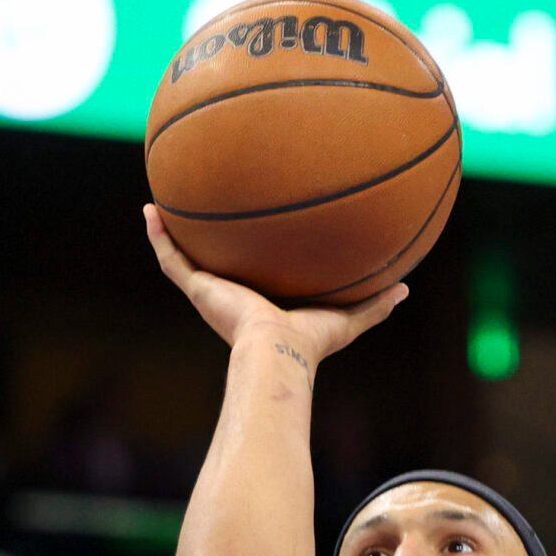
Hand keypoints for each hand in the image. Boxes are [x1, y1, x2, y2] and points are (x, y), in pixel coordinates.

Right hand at [144, 204, 407, 365]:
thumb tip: (406, 288)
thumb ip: (374, 303)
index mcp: (262, 304)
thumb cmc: (312, 342)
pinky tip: (150, 209)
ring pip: (185, 258)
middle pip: (216, 265)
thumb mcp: (349, 316)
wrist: (278, 350)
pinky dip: (158, 235)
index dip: (251, 258)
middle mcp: (233, 297)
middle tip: (207, 212)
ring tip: (161, 204)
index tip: (253, 233)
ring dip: (172, 233)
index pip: (254, 276)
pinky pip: (171, 258)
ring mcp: (211, 292)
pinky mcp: (198, 289)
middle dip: (210, 241)